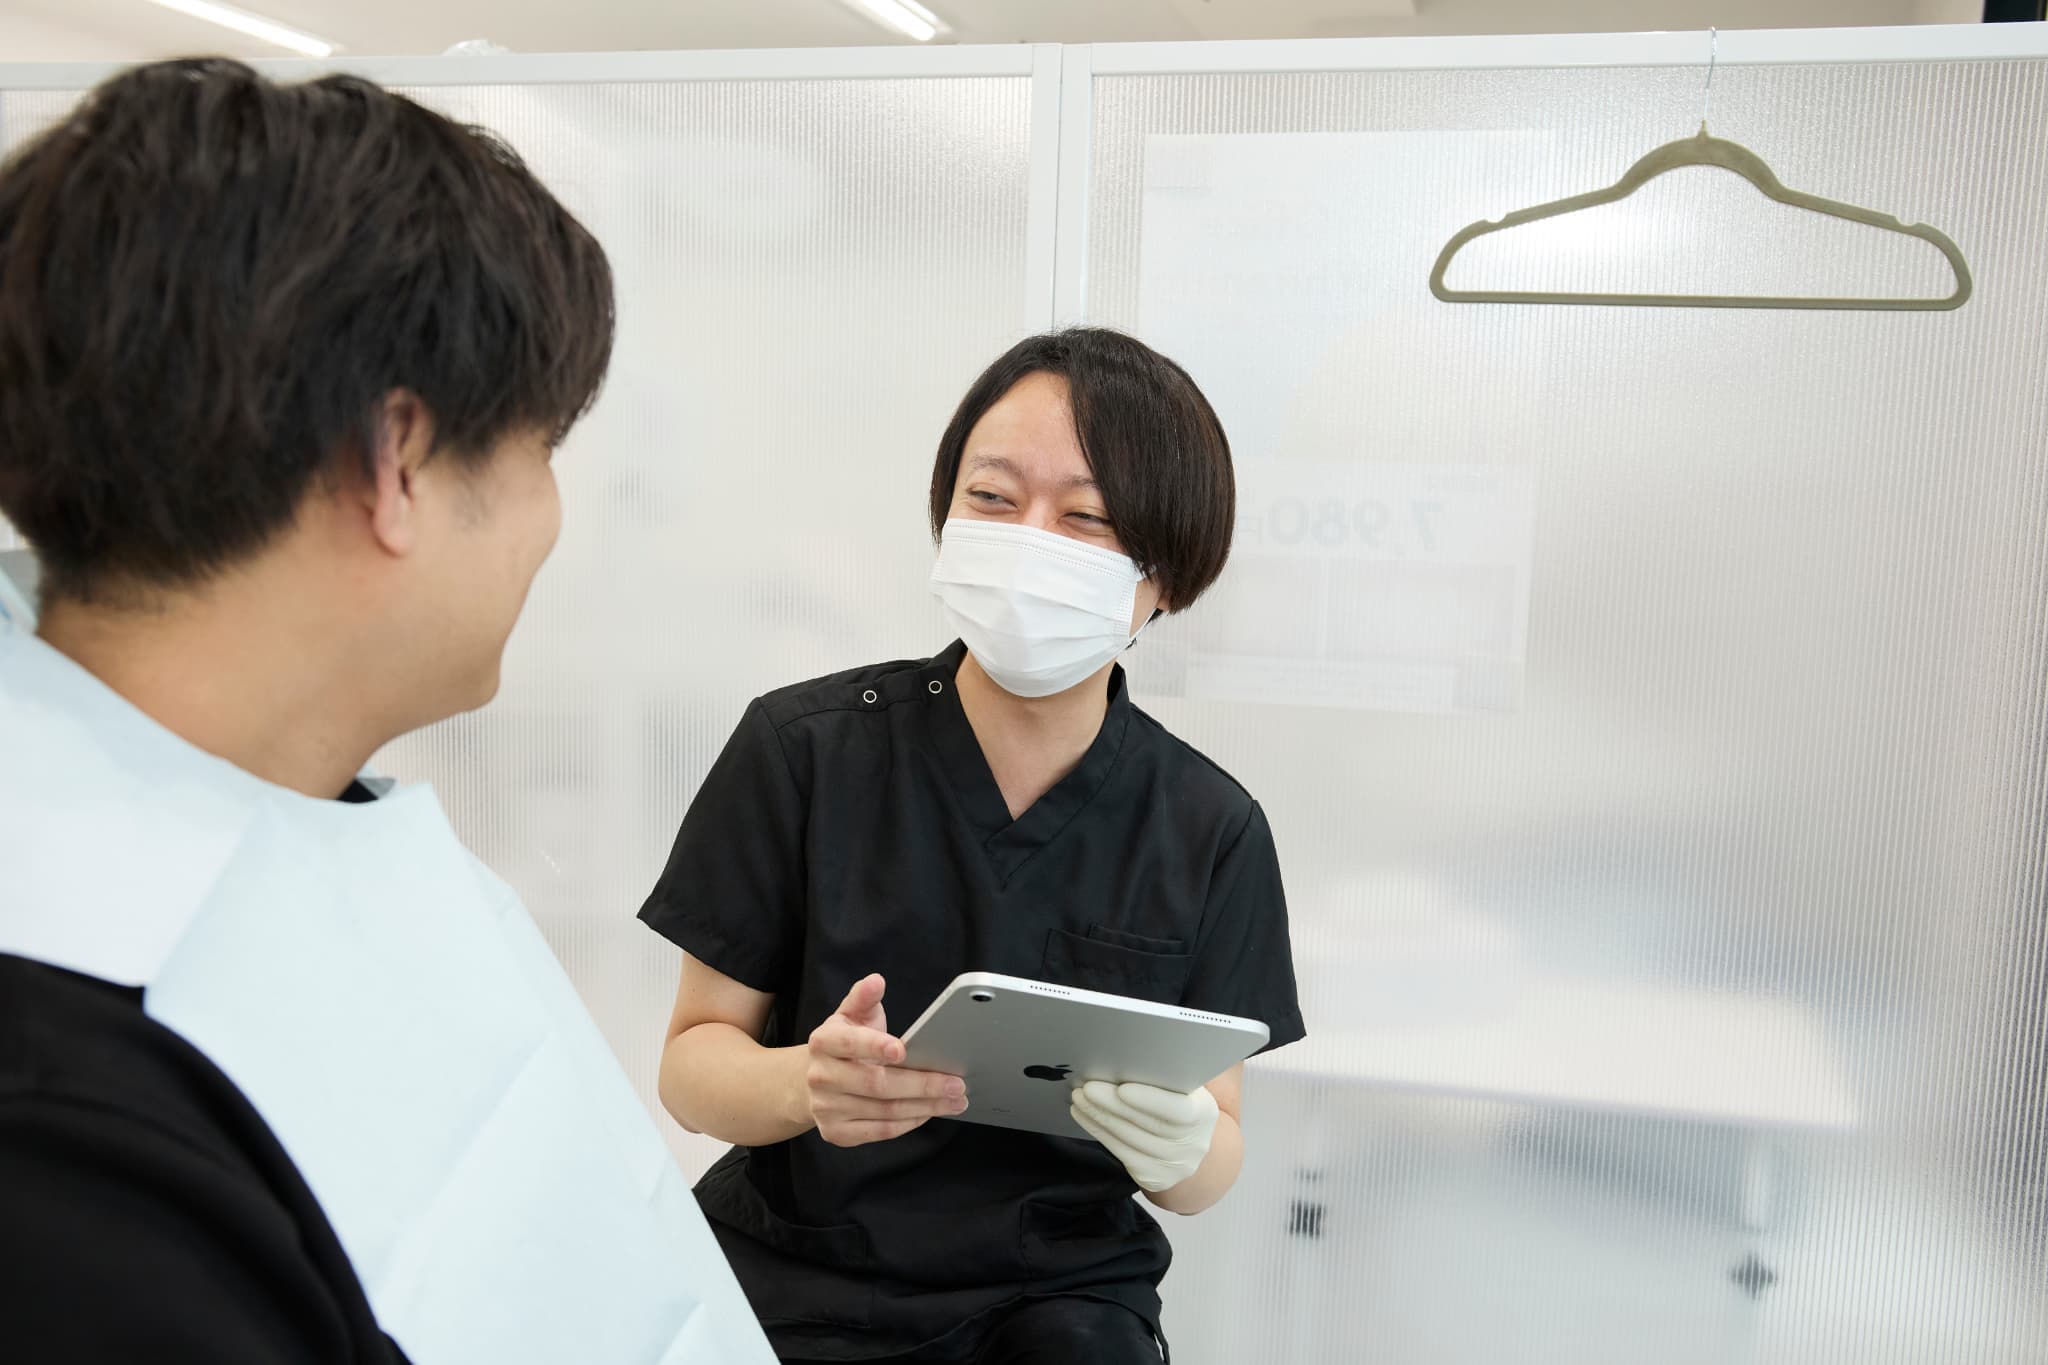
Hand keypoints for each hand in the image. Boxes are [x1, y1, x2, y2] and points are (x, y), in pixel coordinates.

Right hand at [805, 974, 965, 1147]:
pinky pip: (880, 1131)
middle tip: (956, 1083)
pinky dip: (910, 1123)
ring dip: (925, 1107)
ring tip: (954, 1100)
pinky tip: (930, 1112)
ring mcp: (826, 1108)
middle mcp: (821, 1076)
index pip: (849, 1043)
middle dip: (921, 1084)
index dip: (875, 1046)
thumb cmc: (842, 1044)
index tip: (903, 1049)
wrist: (810, 1082)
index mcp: (823, 1042)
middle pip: (876, 1083)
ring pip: (884, 1111)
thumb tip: (877, 981)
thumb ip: (864, 997)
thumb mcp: (850, 1015)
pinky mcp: (836, 1132)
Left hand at [1070, 1081, 1218, 1192]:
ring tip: (1079, 1098)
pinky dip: (1099, 1132)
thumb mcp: (1183, 1087)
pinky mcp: (1154, 1179)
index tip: (1122, 1088)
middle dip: (1112, 1105)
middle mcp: (1193, 1145)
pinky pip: (1121, 1154)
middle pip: (1148, 1125)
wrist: (1189, 1143)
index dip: (1150, 1101)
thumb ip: (1164, 1076)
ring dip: (1099, 1118)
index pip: (1179, 1111)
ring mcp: (1174, 1166)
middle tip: (1087, 1087)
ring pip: (1129, 1140)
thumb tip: (1126, 1055)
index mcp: (1204, 1114)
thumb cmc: (1179, 1101)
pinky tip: (1084, 1116)